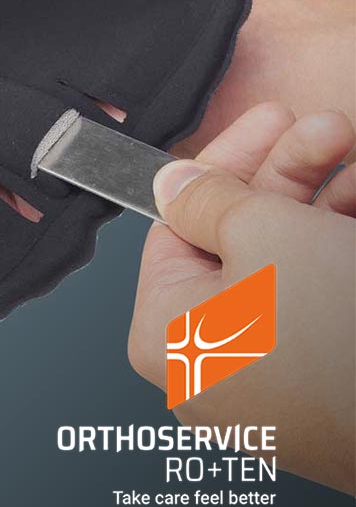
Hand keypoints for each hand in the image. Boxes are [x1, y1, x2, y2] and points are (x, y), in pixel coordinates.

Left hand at [128, 102, 354, 492]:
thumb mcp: (265, 233)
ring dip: (321, 201)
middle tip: (325, 130)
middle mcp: (208, 364)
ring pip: (282, 262)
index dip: (227, 163)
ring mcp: (267, 378)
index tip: (267, 124)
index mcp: (167, 334)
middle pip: (236, 237)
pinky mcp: (318, 382)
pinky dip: (335, 249)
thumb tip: (172, 183)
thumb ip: (210, 198)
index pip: (177, 224)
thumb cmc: (339, 341)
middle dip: (289, 173)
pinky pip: (314, 298)